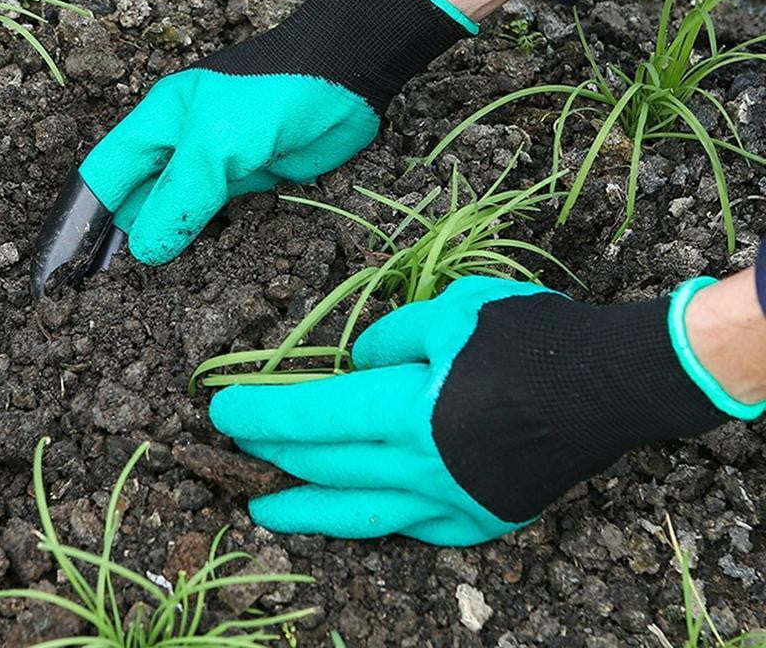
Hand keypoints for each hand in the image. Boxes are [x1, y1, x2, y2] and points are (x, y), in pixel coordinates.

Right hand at [30, 0, 473, 294]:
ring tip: (158, 291)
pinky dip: (214, 241)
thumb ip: (180, 196)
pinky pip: (223, 218)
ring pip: (183, 214)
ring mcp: (219, 166)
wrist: (347, 81)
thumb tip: (144, 250)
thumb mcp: (216, 144)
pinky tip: (206, 270)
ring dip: (174, 245)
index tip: (75, 266)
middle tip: (119, 293)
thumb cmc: (273, 97)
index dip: (86, 218)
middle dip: (132, 239)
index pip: (106, 176)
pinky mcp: (253, 183)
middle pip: (142, 200)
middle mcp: (182, 146)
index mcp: (158, 124)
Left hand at [209, 275, 758, 545]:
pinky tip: (357, 514)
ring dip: (307, 510)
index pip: (314, 414)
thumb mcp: (454, 308)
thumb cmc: (532, 336)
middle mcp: (421, 467)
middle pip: (328, 462)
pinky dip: (377, 518)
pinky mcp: (482, 517)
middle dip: (275, 452)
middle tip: (238, 445)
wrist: (612, 383)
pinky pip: (415, 526)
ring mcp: (452, 502)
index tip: (222, 409)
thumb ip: (393, 337)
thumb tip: (360, 365)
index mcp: (408, 409)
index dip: (263, 411)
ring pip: (361, 513)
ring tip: (264, 512)